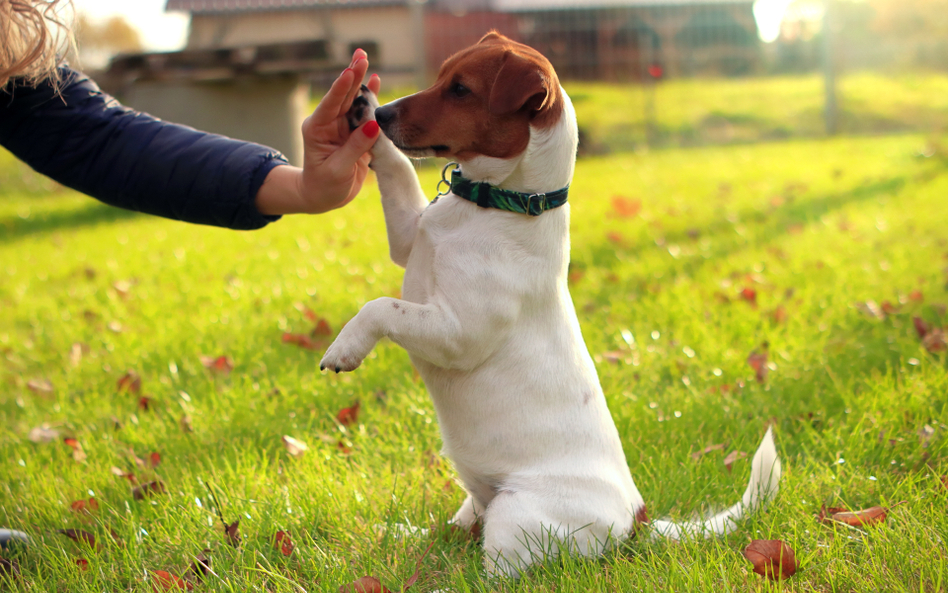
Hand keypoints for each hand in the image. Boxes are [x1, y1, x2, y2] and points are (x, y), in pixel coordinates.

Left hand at [255, 49, 381, 215]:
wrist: (323, 197)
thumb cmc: (324, 186)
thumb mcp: (337, 170)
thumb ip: (355, 148)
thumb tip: (374, 126)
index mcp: (317, 129)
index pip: (330, 105)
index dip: (341, 88)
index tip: (349, 72)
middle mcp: (329, 123)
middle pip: (342, 95)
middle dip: (351, 74)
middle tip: (360, 54)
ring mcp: (342, 126)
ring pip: (353, 100)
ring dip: (361, 80)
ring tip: (364, 58)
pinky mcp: (354, 132)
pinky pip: (364, 112)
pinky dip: (370, 97)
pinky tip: (375, 79)